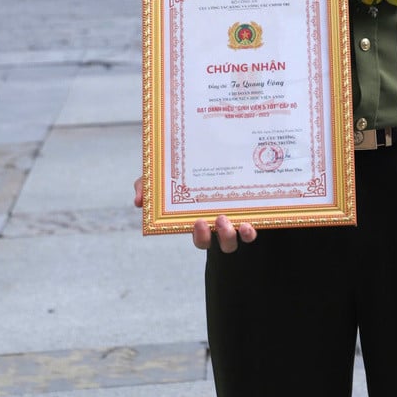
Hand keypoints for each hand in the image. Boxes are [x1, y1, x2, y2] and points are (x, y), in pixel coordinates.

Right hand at [134, 176, 256, 252]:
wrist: (218, 152)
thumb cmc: (183, 173)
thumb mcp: (163, 178)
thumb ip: (147, 186)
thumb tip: (138, 201)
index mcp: (202, 220)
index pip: (201, 237)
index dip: (201, 236)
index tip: (198, 222)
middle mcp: (223, 223)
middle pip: (225, 243)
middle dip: (222, 236)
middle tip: (217, 219)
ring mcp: (240, 216)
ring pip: (242, 238)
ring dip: (240, 234)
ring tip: (234, 219)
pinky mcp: (255, 208)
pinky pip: (257, 224)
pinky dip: (255, 226)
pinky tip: (253, 219)